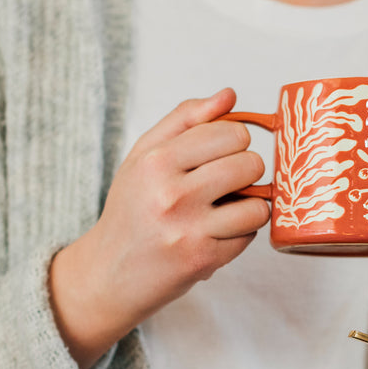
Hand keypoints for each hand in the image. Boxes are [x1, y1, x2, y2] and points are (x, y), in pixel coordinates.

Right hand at [49, 88, 270, 368]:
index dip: (236, 142)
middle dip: (246, 172)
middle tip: (226, 183)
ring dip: (250, 206)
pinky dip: (239, 234)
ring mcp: (190, 230)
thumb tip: (230, 95)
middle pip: (250, 164)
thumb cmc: (131, 210)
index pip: (230, 133)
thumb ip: (186, 120)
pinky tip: (216, 234)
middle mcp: (172, 194)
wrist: (109, 273)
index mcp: (157, 161)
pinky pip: (249, 237)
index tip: (223, 154)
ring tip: (227, 208)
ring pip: (258, 205)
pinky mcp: (204, 260)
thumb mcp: (144, 156)